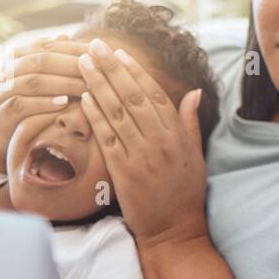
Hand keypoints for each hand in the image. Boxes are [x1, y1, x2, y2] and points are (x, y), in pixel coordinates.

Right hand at [0, 36, 88, 162]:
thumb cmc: (26, 104)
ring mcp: (1, 91)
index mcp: (15, 57)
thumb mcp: (35, 80)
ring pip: (33, 81)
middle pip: (41, 60)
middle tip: (97, 69)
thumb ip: (49, 60)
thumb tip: (65, 35)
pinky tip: (64, 103)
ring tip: (86, 86)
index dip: (74, 48)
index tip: (100, 53)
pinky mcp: (0, 113)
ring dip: (62, 83)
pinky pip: (22, 104)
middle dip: (71, 64)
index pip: (48, 46)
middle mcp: (5, 70)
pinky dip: (44, 103)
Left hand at [77, 39, 207, 246]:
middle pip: (131, 96)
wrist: (174, 231)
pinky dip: (94, 115)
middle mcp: (160, 141)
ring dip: (97, 84)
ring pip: (116, 111)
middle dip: (111, 68)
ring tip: (82, 64)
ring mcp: (140, 155)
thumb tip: (194, 92)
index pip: (153, 94)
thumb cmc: (185, 194)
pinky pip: (106, 137)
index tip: (119, 53)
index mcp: (177, 134)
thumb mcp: (195, 155)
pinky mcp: (123, 171)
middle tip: (94, 47)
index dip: (134, 71)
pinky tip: (82, 98)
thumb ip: (190, 122)